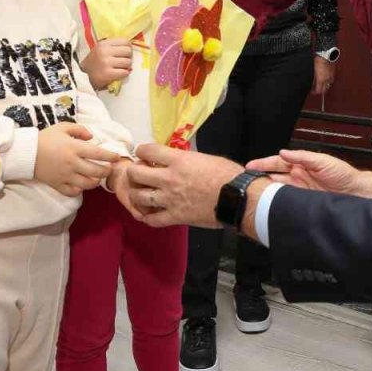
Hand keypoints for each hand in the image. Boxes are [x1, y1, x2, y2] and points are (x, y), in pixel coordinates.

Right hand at [34, 123, 120, 196]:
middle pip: (96, 171)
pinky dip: (80, 190)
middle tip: (109, 168)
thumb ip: (79, 129)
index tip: (116, 157)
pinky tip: (81, 185)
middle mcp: (72, 163)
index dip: (111, 156)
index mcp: (75, 148)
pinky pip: (73, 192)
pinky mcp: (57, 184)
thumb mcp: (62, 127)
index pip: (99, 154)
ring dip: (95, 182)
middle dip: (106, 171)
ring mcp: (65, 176)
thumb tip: (91, 137)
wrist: (25, 152)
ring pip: (87, 184)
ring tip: (97, 177)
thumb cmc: (45, 138)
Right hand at [81, 38, 132, 89]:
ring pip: (128, 62)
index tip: (124, 53)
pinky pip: (124, 72)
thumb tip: (130, 46)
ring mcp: (106, 62)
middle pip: (128, 51)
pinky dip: (124, 74)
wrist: (83, 77)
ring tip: (120, 68)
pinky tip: (118, 74)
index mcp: (104, 44)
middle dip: (128, 57)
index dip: (128, 47)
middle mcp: (104, 51)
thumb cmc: (94, 63)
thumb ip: (113, 46)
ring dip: (126, 67)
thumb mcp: (101, 49)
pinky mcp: (108, 74)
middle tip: (123, 62)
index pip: (125, 41)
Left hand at [120, 143, 242, 227]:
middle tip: (139, 174)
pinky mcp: (175, 216)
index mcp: (178, 160)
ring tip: (141, 194)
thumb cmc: (228, 175)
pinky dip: (147, 218)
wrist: (237, 198)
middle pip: (136, 173)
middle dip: (133, 172)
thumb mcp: (206, 158)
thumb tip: (179, 160)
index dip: (142, 151)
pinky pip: (152, 220)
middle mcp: (168, 178)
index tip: (143, 154)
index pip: (148, 150)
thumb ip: (187, 159)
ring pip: (138, 197)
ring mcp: (169, 199)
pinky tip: (149, 215)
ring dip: (136, 194)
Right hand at [247, 148, 371, 196]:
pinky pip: (287, 203)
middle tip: (246, 182)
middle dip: (260, 178)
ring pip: (278, 190)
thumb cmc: (344, 174)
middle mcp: (298, 177)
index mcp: (301, 165)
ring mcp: (300, 191)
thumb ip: (303, 157)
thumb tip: (284, 152)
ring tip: (254, 194)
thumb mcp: (323, 161)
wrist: (356, 192)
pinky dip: (278, 204)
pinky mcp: (304, 203)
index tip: (250, 167)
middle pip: (274, 177)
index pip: (277, 163)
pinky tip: (270, 206)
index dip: (263, 164)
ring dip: (267, 191)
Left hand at [312, 56, 335, 94]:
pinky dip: (328, 80)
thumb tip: (312, 84)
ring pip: (329, 84)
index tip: (312, 91)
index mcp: (321, 80)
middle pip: (325, 89)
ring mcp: (331, 76)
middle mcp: (327, 79)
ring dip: (325, 85)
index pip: (319, 91)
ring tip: (321, 83)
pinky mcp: (333, 72)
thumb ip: (313, 79)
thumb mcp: (313, 71)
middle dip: (320, 90)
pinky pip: (331, 79)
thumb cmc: (318, 61)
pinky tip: (325, 77)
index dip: (315, 92)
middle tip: (316, 88)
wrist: (325, 55)